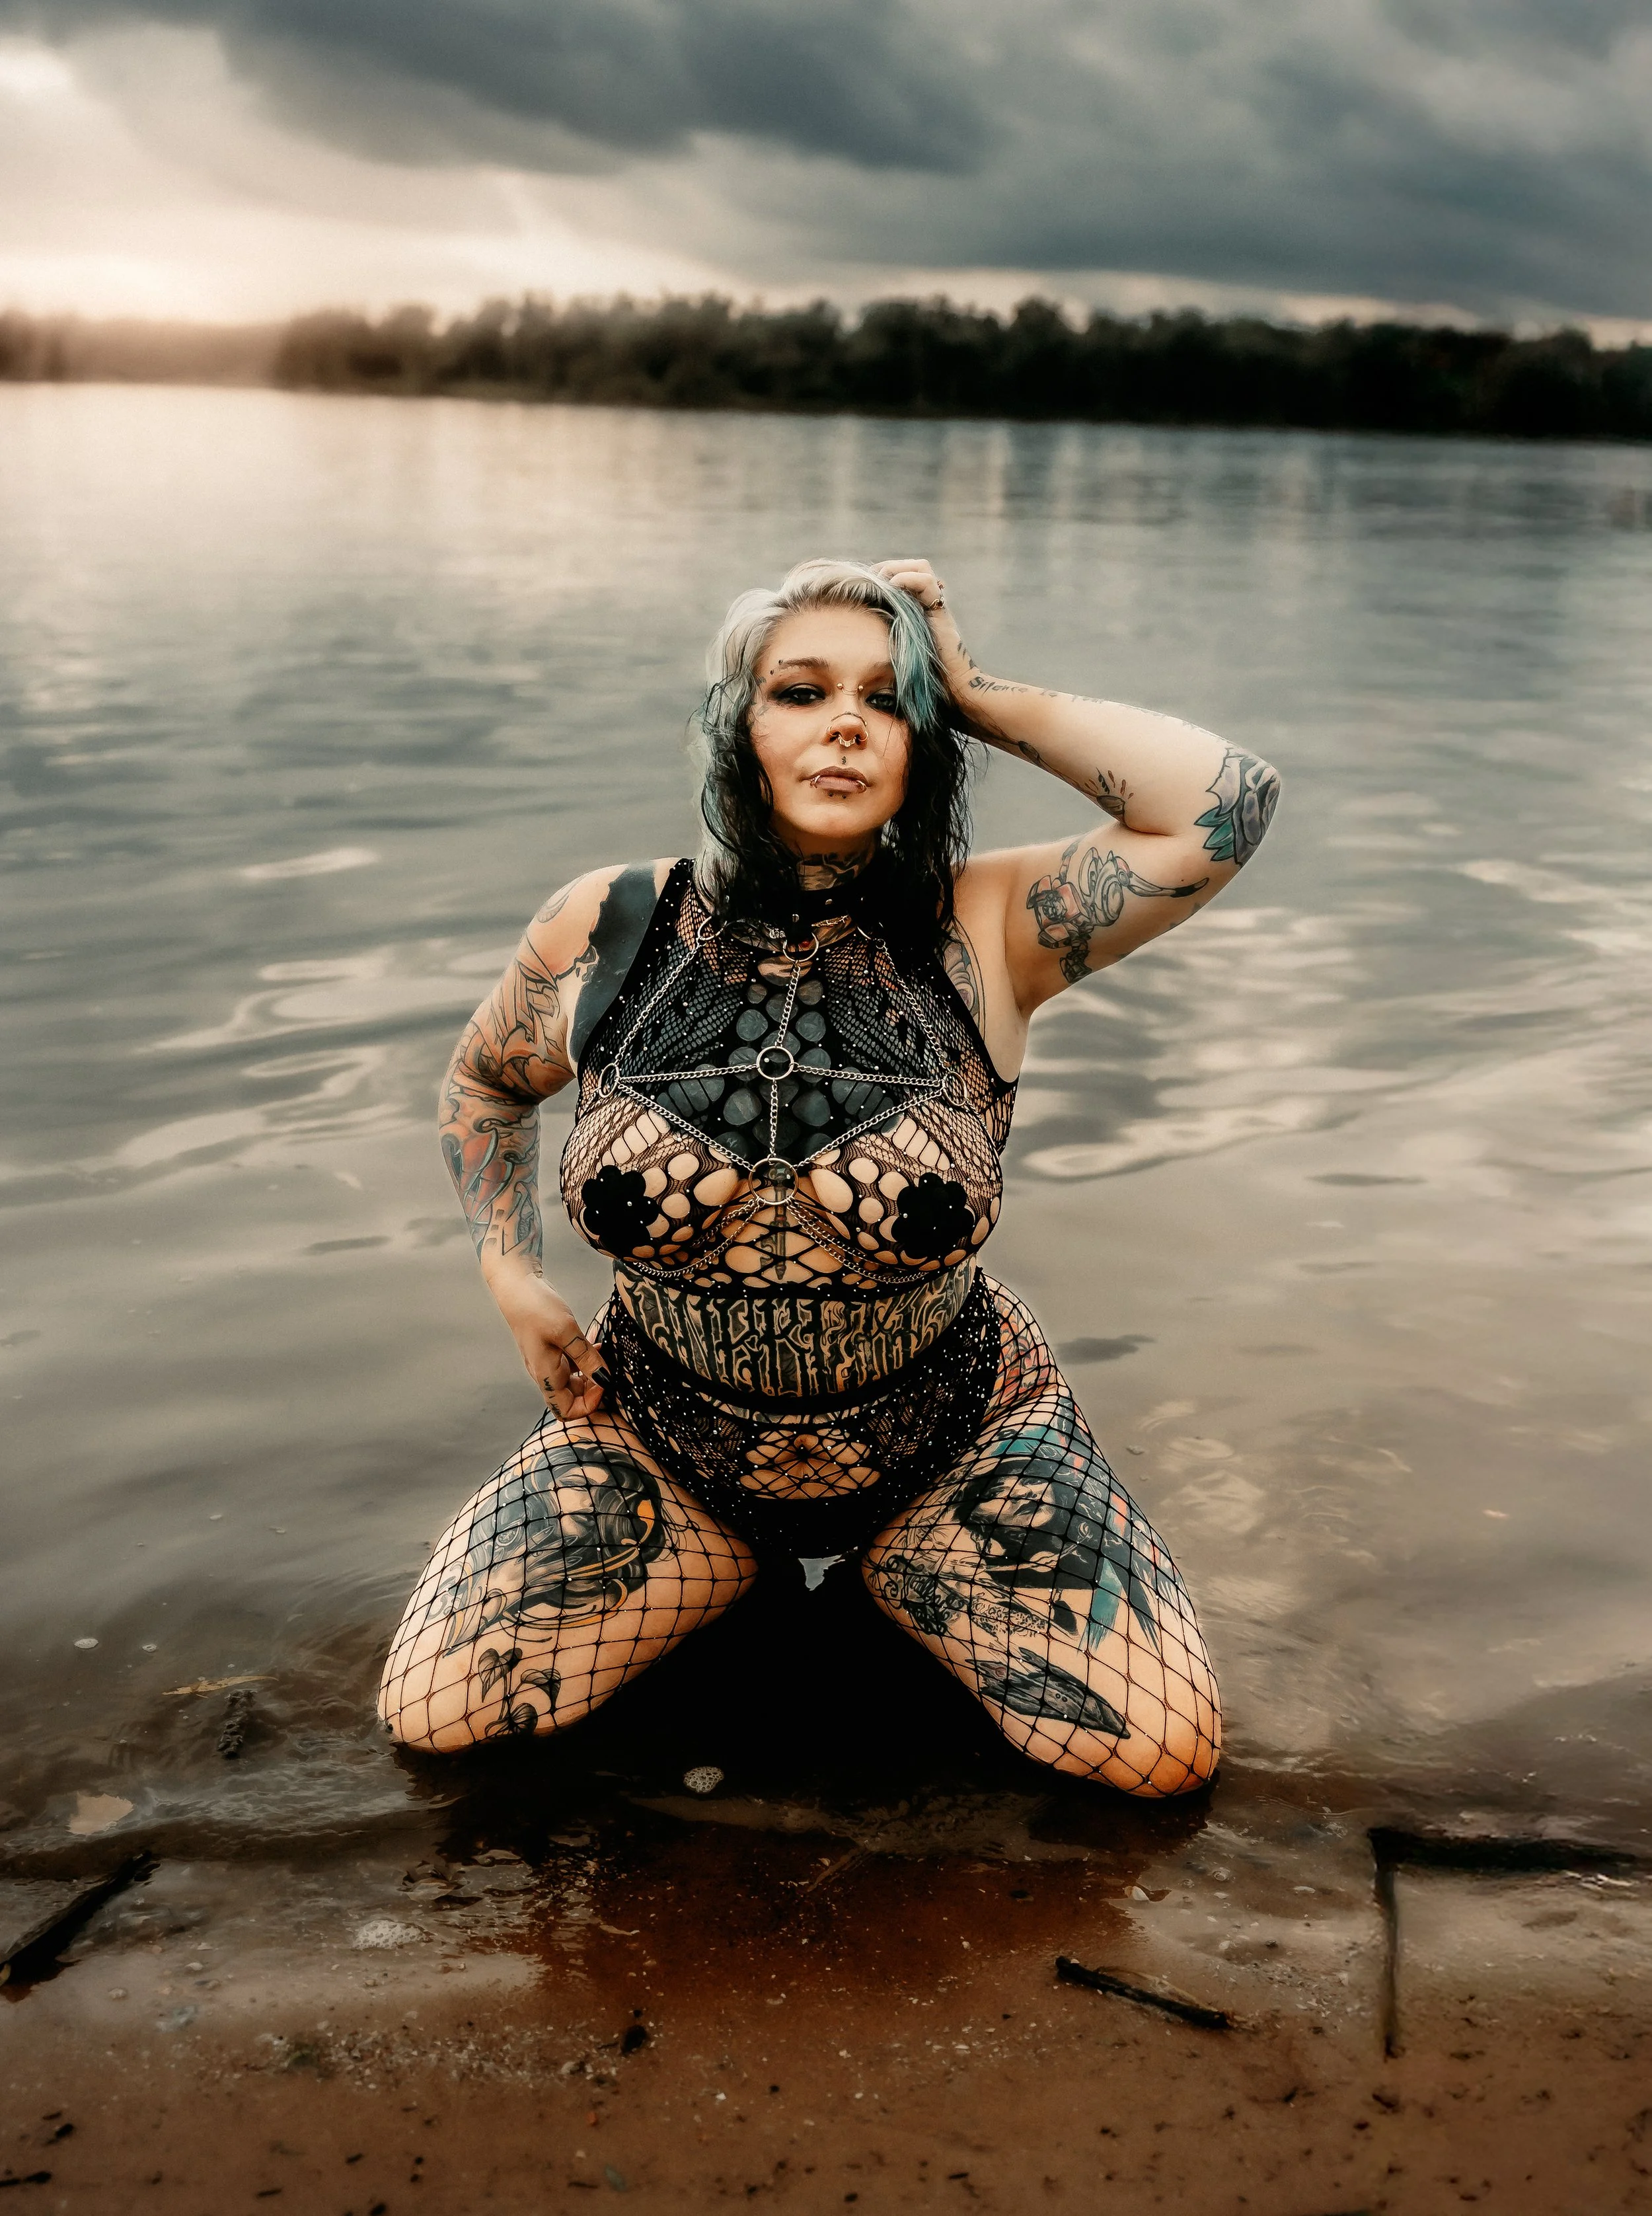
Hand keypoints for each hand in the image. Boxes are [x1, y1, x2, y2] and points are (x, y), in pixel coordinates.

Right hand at [492, 1272, 610, 1419]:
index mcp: (545, 1374)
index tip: (603, 1383)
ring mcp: (548, 1360)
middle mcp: (545, 1372)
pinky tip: (597, 1345)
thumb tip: (604, 1378)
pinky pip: (572, 1362)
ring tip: (606, 1357)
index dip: (587, 1405)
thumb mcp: (566, 1331)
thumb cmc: (536, 1307)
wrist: (516, 1285)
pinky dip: (586, 1358)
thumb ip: (586, 1356)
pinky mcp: (552, 1347)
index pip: (565, 1411)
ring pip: (573, 1380)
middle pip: (571, 1398)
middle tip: (609, 1372)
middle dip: (593, 1390)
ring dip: (591, 1373)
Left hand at [874, 556, 977, 716]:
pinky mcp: (940, 612)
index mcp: (918, 610)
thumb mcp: (895, 652)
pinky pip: (926, 582)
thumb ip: (884, 636)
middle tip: (873, 577)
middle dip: (890, 565)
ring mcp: (936, 607)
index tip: (867, 581)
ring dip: (898, 568)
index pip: (905, 575)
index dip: (886, 572)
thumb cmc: (922, 680)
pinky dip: (907, 579)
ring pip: (922, 567)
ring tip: (882, 581)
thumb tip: (854, 633)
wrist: (952, 689)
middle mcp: (928, 604)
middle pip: (915, 565)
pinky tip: (892, 588)